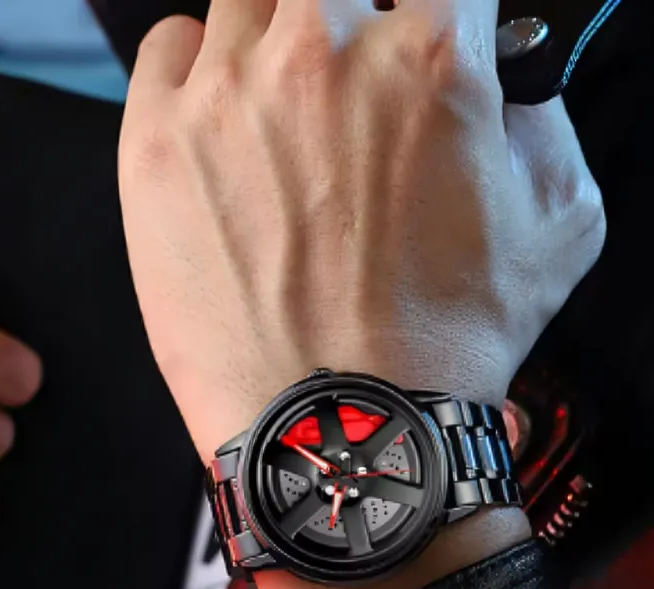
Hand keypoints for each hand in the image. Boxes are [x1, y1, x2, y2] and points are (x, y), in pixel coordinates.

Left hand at [119, 0, 603, 466]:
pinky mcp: (154, 142)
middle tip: (347, 101)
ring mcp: (226, 94)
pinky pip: (167, 47)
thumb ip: (541, 123)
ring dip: (271, 47)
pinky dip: (194, 65)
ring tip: (281, 124)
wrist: (340, 424)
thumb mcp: (557, 226)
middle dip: (348, 32)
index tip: (418, 55)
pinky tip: (216, 118)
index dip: (433, 24)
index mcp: (428, 61)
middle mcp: (321, 55)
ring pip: (246, 4)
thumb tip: (505, 86)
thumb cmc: (440, 343)